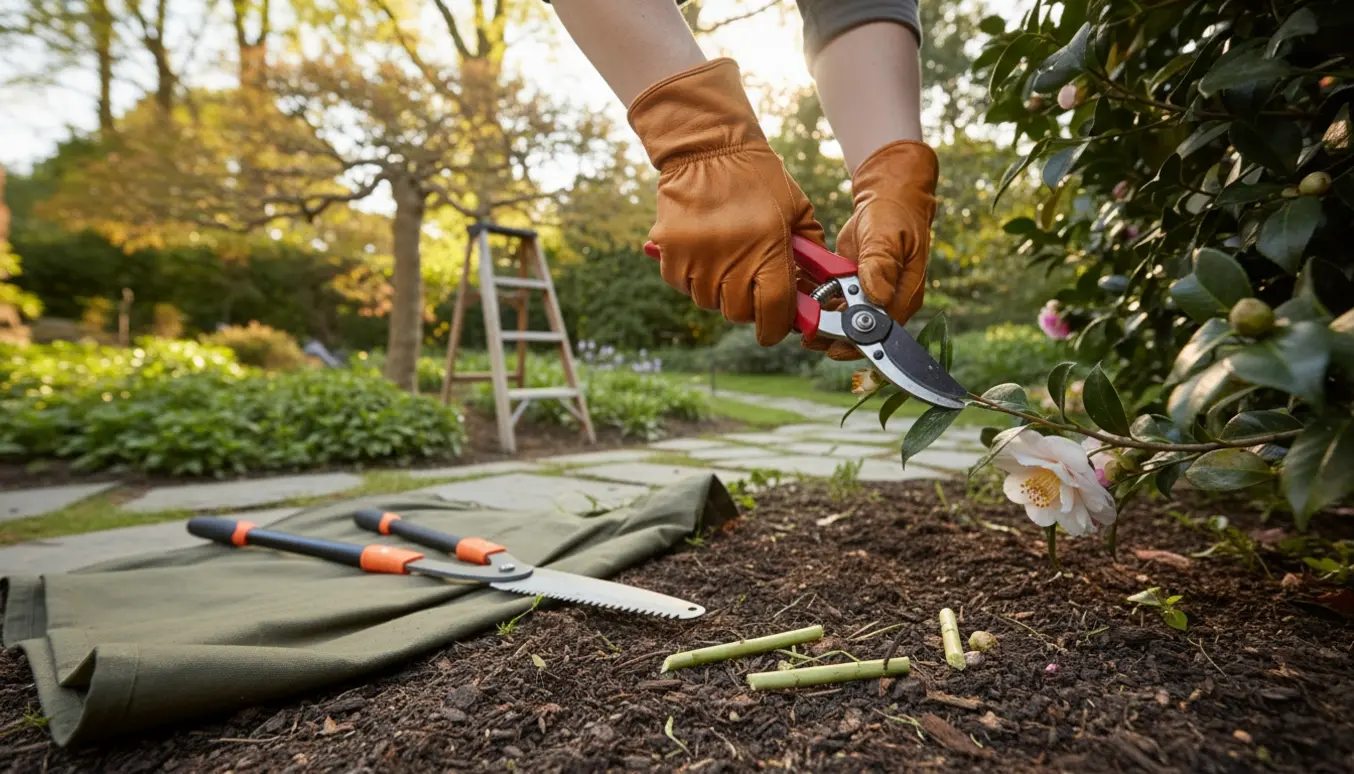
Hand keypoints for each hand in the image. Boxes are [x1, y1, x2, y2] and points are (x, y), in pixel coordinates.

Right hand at [629, 58, 826, 344]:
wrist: (707, 148)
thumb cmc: (758, 178)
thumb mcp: (798, 210)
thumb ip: (810, 253)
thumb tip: (812, 292)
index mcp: (767, 249)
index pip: (773, 311)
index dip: (776, 327)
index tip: (776, 328)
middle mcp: (730, 259)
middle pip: (738, 312)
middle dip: (748, 306)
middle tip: (751, 285)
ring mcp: (695, 258)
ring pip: (708, 301)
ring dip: (719, 291)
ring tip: (727, 261)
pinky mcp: (669, 253)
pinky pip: (682, 285)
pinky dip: (693, 278)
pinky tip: (704, 253)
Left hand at [803, 140, 938, 360]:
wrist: (887, 198)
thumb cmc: (894, 215)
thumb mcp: (887, 237)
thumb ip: (880, 265)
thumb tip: (877, 295)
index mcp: (903, 294)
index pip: (882, 330)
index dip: (857, 343)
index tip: (833, 347)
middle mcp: (888, 301)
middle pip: (860, 332)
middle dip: (833, 339)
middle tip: (807, 339)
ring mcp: (869, 296)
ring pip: (844, 322)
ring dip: (822, 325)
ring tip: (799, 325)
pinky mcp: (853, 288)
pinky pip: (835, 305)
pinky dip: (818, 306)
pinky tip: (800, 305)